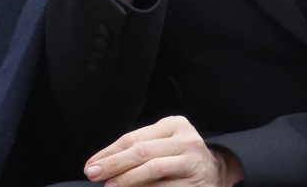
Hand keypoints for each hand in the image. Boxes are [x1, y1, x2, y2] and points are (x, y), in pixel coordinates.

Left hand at [83, 116, 244, 186]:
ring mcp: (193, 162)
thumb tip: (104, 163)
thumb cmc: (180, 159)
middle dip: (115, 164)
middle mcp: (186, 140)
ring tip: (110, 186)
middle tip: (94, 173)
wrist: (214, 175)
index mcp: (175, 125)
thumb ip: (141, 150)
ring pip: (154, 169)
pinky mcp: (196, 185)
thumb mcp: (165, 145)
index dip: (111, 151)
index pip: (136, 137)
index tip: (92, 164)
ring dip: (128, 180)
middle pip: (143, 151)